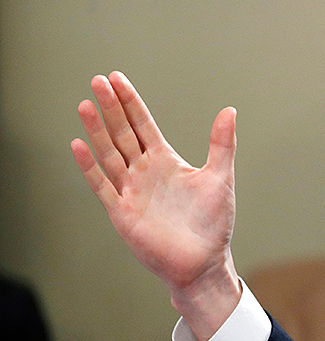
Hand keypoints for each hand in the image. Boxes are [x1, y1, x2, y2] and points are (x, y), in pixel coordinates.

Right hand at [71, 72, 239, 340]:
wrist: (203, 262)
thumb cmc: (213, 222)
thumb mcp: (220, 177)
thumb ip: (221, 144)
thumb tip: (230, 110)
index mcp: (166, 161)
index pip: (143, 124)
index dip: (130, 102)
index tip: (116, 78)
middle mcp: (144, 172)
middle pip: (123, 133)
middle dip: (111, 107)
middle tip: (97, 79)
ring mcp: (131, 191)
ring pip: (110, 154)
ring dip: (97, 130)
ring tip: (85, 104)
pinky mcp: (122, 212)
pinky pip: (103, 185)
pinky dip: (90, 166)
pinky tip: (78, 144)